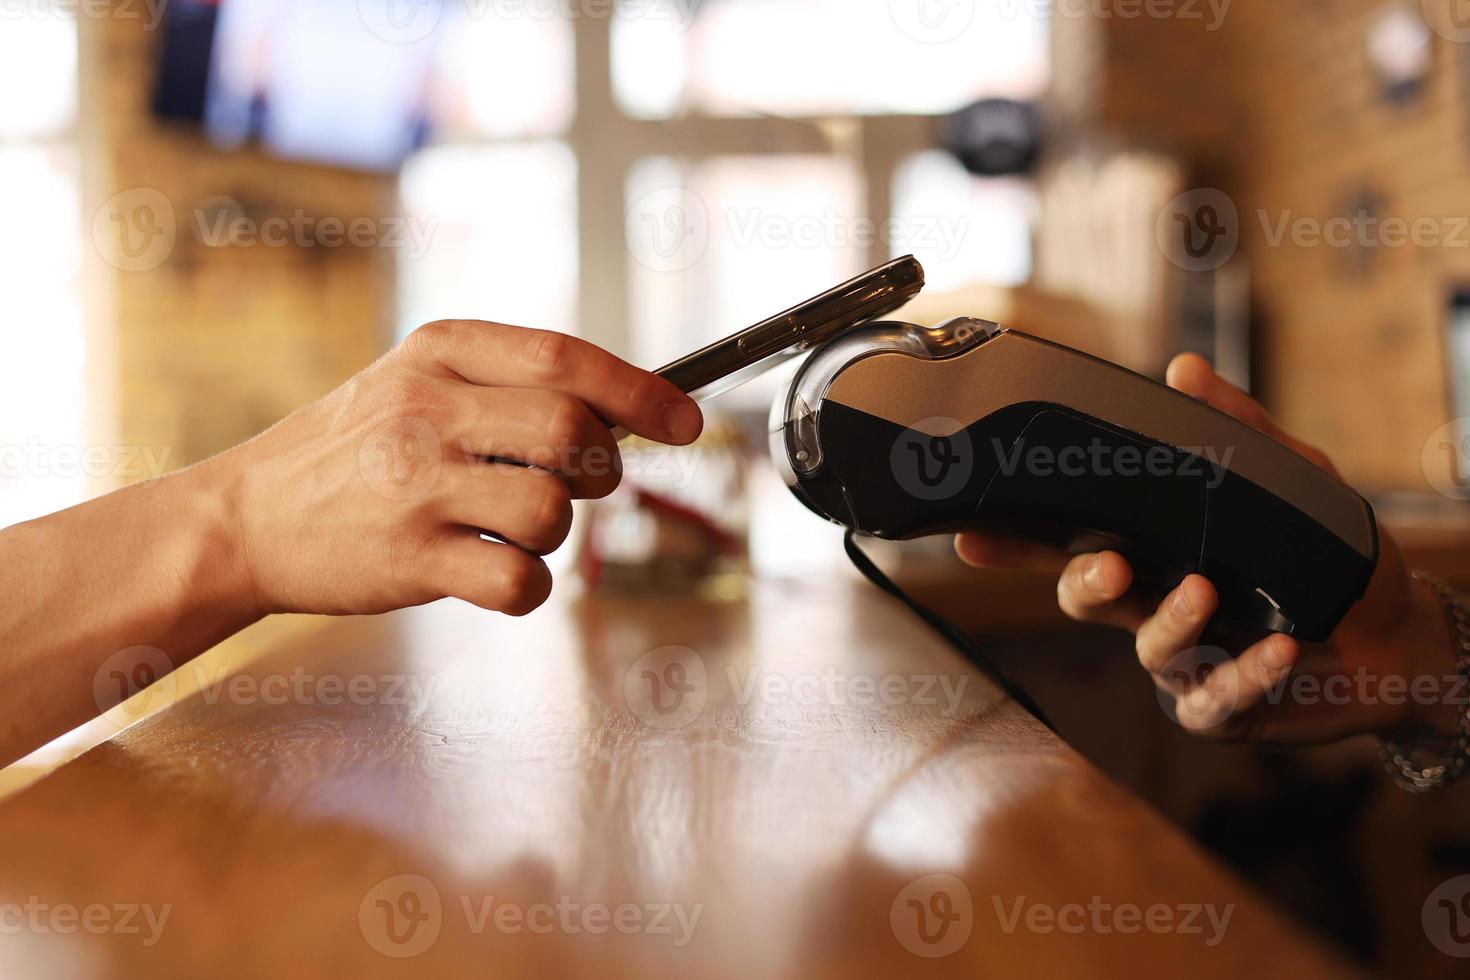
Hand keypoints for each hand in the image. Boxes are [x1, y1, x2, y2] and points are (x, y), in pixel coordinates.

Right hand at [208, 320, 702, 617]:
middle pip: (572, 430)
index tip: (685, 423)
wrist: (244, 517)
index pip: (565, 358)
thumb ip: (508, 382)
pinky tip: (496, 575)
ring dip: (555, 531)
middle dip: (598, 466)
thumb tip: (627, 406)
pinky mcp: (408, 558)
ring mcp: (414, 485)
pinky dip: (528, 588)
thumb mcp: (415, 381)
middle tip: (574, 482)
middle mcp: (426, 410)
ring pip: (552, 508)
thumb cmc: (352, 450)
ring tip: (509, 528)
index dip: (641, 392)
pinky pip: (518, 579)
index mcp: (439, 353)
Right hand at [955, 354, 1457, 744]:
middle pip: (1083, 597)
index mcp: (1158, 549)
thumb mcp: (1297, 481)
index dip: (1019, 540)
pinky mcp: (1221, 708)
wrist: (1404, 635)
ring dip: (1173, 621)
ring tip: (1209, 594)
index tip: (972, 532)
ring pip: (1147, 647)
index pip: (1074, 538)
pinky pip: (1210, 698)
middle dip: (1081, 582)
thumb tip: (1181, 369)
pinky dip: (1242, 674)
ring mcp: (1184, 661)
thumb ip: (1240, 430)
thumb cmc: (1335, 558)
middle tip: (1109, 566)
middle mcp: (1155, 604)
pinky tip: (1279, 651)